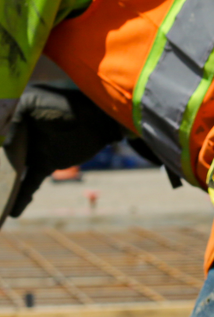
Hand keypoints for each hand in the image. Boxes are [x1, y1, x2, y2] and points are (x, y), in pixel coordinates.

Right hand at [5, 86, 124, 216]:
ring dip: (4, 186)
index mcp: (13, 113)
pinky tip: (13, 213)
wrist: (101, 118)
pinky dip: (22, 197)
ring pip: (12, 171)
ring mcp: (32, 149)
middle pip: (1, 154)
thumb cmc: (70, 104)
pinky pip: (30, 183)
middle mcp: (19, 132)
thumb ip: (13, 118)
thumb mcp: (37, 104)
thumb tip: (3, 143)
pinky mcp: (45, 164)